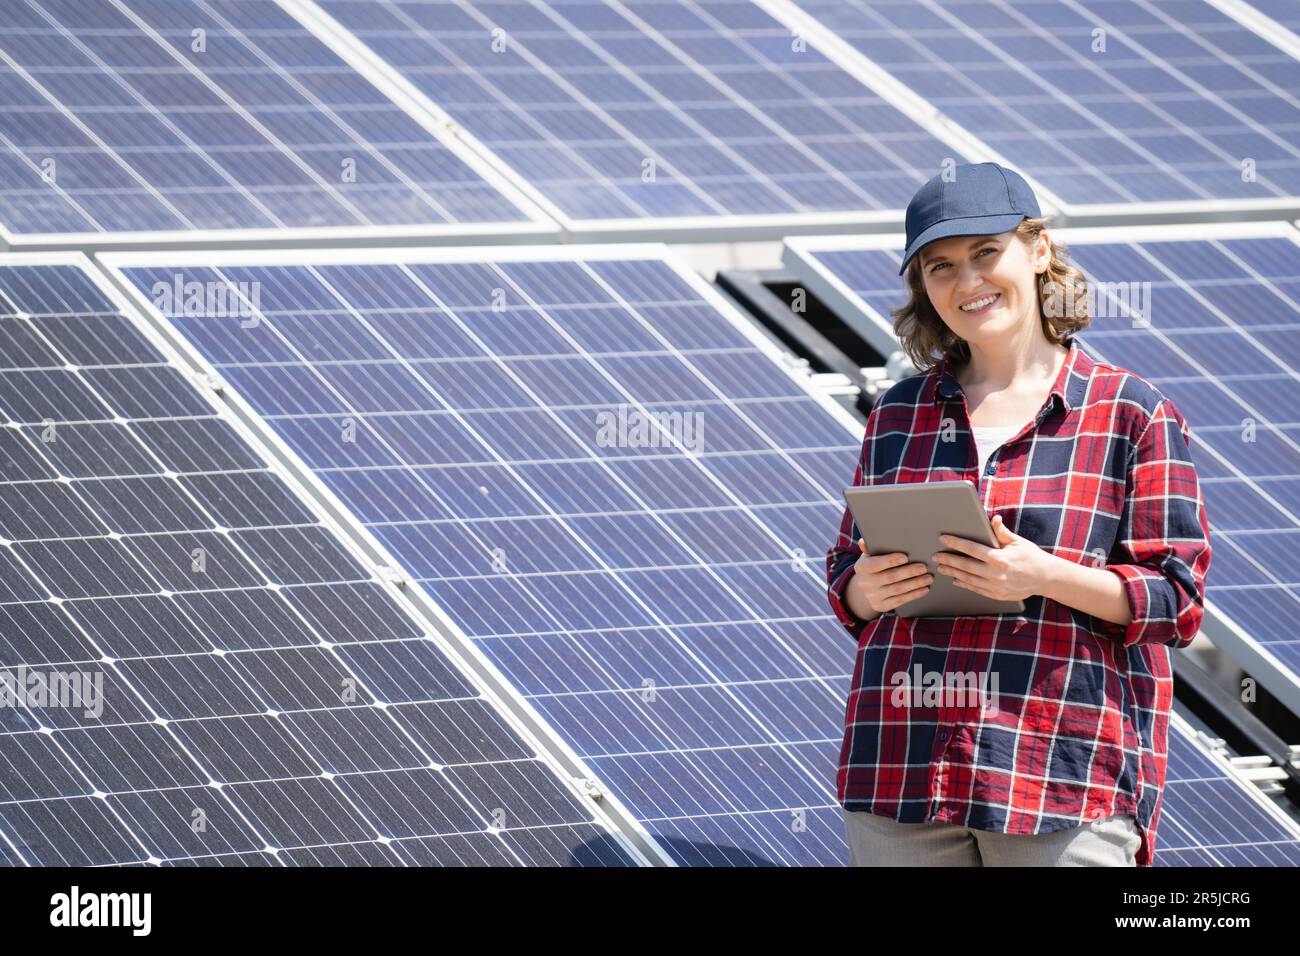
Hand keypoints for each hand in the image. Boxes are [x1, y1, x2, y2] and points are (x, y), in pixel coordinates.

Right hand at [850, 537, 932, 614]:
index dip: (890, 561)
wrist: (867, 587)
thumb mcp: (870, 556)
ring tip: (928, 577)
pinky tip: (924, 589)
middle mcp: (865, 583)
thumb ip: (870, 548)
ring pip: (898, 589)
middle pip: (890, 577)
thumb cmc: (873, 566)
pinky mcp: (881, 606)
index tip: (905, 557)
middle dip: (909, 572)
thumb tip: (864, 541)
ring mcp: (873, 596)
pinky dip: (914, 595)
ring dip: (915, 583)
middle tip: (923, 567)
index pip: (875, 564)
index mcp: (861, 568)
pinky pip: (900, 600)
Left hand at [931, 514, 1055, 601]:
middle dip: (948, 559)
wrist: (1046, 578)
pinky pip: (975, 589)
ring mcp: (996, 587)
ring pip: (968, 579)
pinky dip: (964, 584)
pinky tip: (955, 579)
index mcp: (1000, 558)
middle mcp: (996, 574)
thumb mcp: (1017, 541)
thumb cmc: (1031, 556)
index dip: (955, 543)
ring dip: (952, 572)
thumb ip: (1001, 532)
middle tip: (935, 556)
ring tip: (941, 567)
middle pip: (965, 565)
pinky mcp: (997, 595)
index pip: (972, 549)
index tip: (943, 538)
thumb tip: (993, 518)